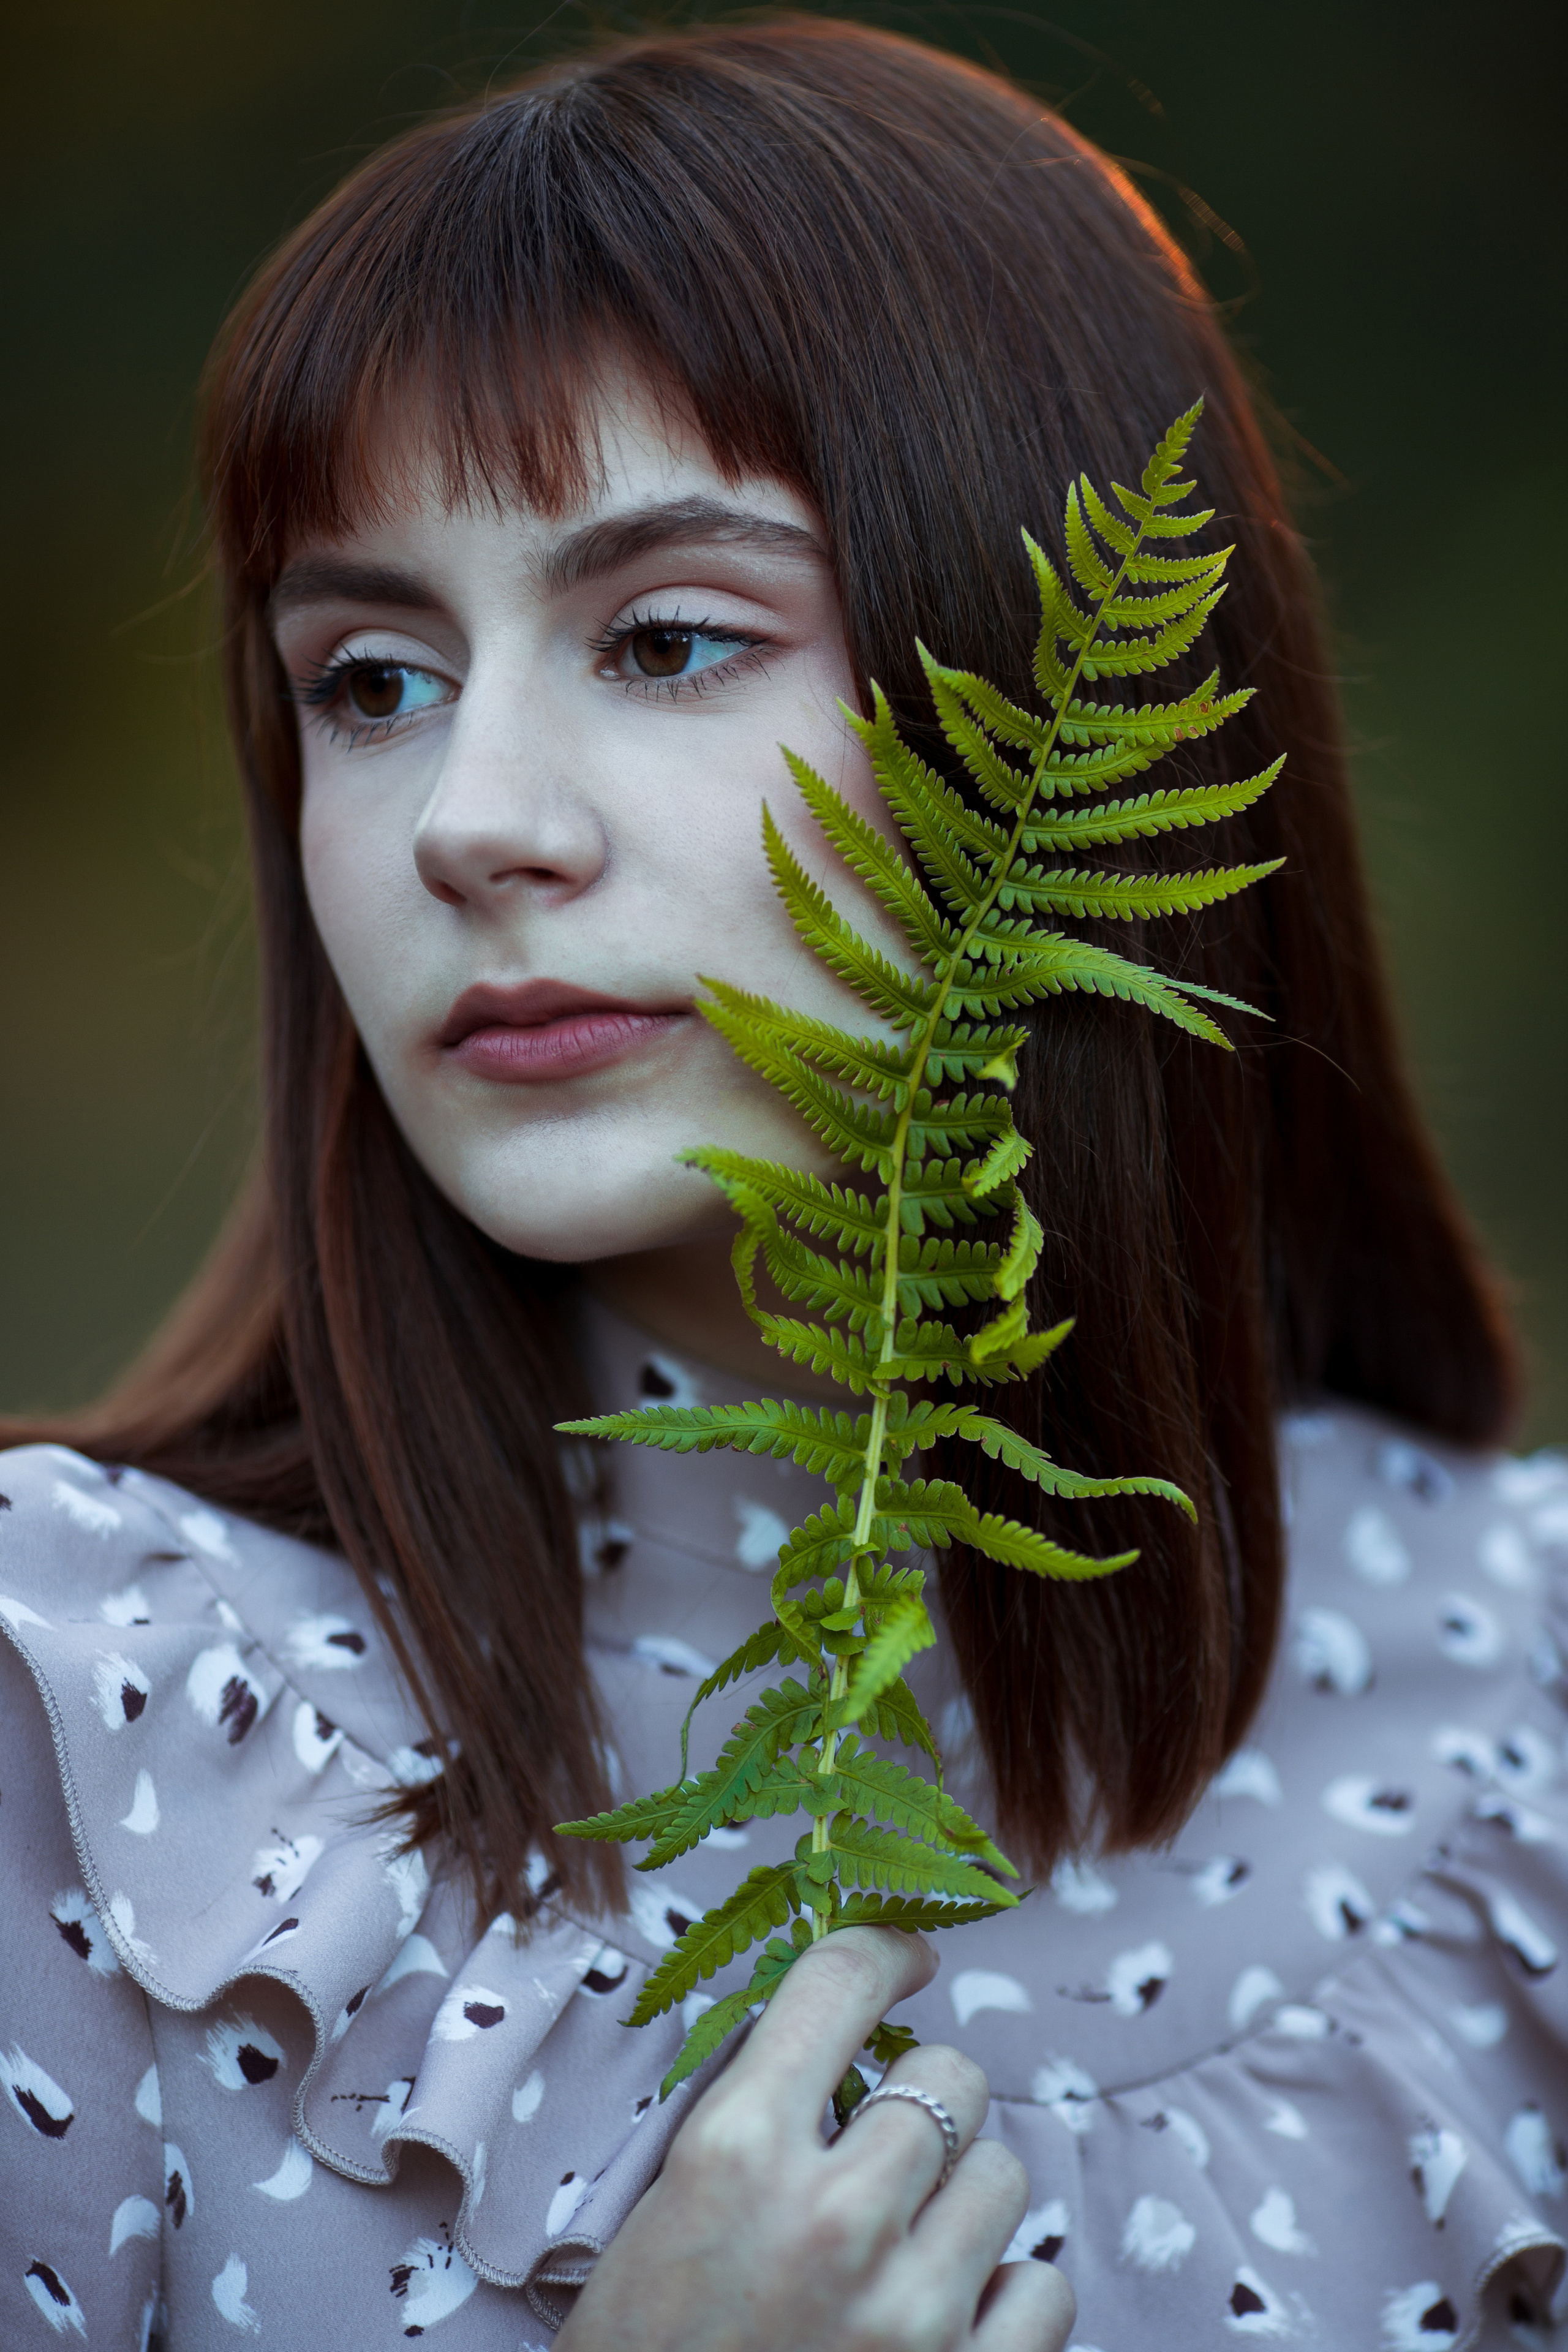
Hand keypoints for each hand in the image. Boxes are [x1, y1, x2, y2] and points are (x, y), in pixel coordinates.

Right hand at [556, 1926, 1074, 2351]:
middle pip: (948, 2079)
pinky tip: (956, 2316)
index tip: (905, 1957)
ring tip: (914, 2244)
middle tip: (889, 2149)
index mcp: (734, 2154)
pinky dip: (1010, 2296)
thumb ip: (750, 2127)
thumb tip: (838, 2054)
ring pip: (1004, 2174)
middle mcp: (831, 2216)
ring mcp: (909, 2311)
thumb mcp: (665, 2221)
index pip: (838, 1983)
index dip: (883, 1949)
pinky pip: (1044, 2285)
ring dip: (965, 2199)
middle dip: (924, 2103)